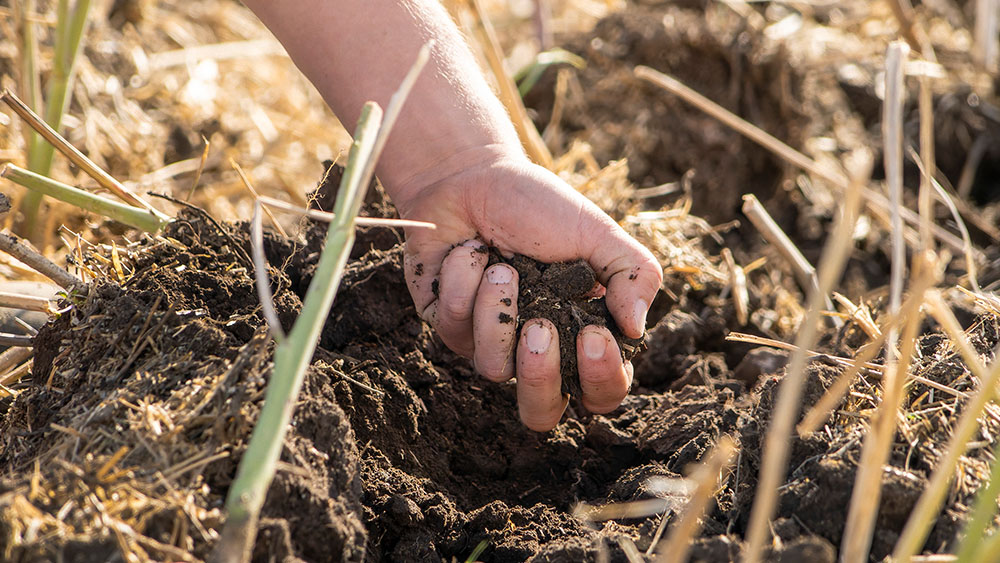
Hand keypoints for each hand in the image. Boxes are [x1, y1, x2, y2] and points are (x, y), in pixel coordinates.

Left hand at [395, 149, 662, 431]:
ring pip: (493, 369)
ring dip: (497, 310)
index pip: (602, 392)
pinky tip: (470, 252)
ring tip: (501, 265)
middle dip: (541, 375)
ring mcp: (489, 343)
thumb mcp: (597, 232)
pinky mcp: (447, 329)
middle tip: (539, 327)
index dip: (602, 379)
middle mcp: (536, 350)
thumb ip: (634, 275)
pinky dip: (464, 282)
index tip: (595, 336)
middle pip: (540, 412)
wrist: (471, 177)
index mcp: (581, 334)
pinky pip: (454, 330)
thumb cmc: (538, 207)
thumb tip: (637, 330)